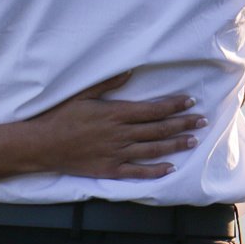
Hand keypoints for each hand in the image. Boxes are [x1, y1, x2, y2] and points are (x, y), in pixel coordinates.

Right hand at [28, 72, 204, 178]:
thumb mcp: (82, 94)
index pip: (153, 109)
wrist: (42, 145)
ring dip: (175, 144)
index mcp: (115, 114)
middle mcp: (121, 134)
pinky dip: (156, 170)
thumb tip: (129, 71)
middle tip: (201, 120)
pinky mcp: (110, 169)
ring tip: (193, 140)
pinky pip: (138, 171)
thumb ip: (107, 84)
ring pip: (154, 149)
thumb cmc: (60, 117)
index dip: (173, 105)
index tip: (189, 101)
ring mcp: (117, 153)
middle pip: (159, 129)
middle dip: (183, 123)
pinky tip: (170, 168)